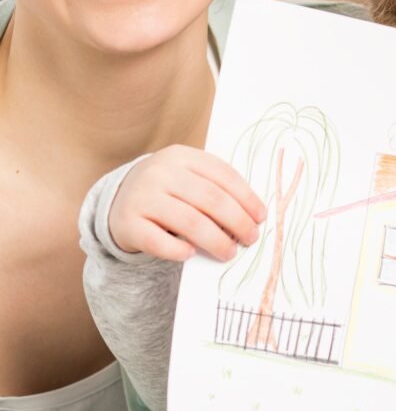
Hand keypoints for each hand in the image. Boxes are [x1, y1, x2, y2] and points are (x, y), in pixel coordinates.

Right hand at [109, 145, 264, 261]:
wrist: (119, 199)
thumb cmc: (168, 190)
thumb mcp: (189, 177)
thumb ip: (216, 188)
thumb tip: (252, 216)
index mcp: (182, 156)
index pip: (223, 175)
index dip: (246, 198)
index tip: (261, 217)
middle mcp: (160, 173)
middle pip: (211, 199)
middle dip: (237, 221)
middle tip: (250, 238)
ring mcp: (142, 197)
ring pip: (189, 222)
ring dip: (215, 240)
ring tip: (229, 252)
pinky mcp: (128, 224)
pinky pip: (158, 241)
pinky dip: (178, 250)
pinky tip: (191, 254)